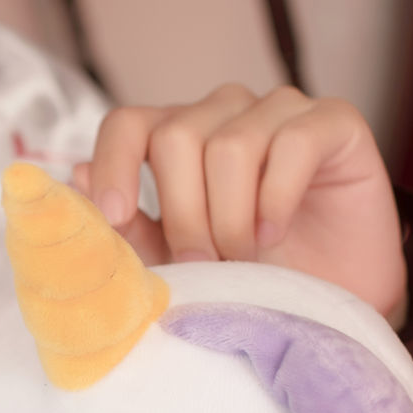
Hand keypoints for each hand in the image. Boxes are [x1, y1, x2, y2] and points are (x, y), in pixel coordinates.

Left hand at [74, 85, 405, 321]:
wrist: (335, 303)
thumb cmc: (253, 277)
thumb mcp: (178, 262)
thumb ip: (131, 226)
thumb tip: (77, 179)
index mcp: (179, 137)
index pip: (129, 123)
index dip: (117, 165)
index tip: (117, 218)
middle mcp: (226, 112)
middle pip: (176, 137)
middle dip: (183, 214)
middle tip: (206, 263)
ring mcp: (281, 110)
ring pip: (229, 145)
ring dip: (231, 217)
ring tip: (247, 257)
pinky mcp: (334, 122)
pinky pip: (291, 144)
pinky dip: (275, 200)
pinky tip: (277, 234)